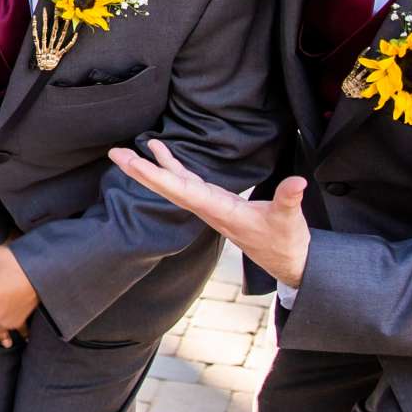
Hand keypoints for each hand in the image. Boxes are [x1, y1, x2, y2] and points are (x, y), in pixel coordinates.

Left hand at [111, 139, 311, 286]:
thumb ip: (289, 199)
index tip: (133, 164)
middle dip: (139, 171)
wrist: (287, 260)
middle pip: (166, 188)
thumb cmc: (286, 241)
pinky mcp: (214, 201)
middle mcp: (206, 208)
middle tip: (115, 153)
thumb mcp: (289, 220)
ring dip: (149, 167)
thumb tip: (297, 183)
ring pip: (172, 184)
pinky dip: (171, 166)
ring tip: (127, 151)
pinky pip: (186, 181)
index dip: (156, 176)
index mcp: (218, 211)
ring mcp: (208, 205)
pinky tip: (159, 151)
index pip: (181, 191)